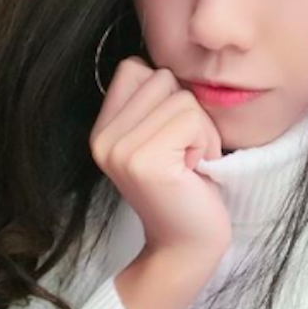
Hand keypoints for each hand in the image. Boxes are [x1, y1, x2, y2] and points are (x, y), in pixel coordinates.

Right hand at [90, 56, 231, 263]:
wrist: (187, 247)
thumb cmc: (187, 189)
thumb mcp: (160, 138)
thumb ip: (152, 102)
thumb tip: (171, 61)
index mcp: (102, 129)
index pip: (136, 67)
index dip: (167, 96)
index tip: (171, 139)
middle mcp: (102, 137)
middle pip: (161, 77)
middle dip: (187, 112)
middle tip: (183, 154)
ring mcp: (119, 149)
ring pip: (180, 96)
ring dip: (200, 129)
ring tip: (189, 163)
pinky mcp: (144, 161)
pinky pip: (191, 117)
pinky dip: (205, 142)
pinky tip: (195, 170)